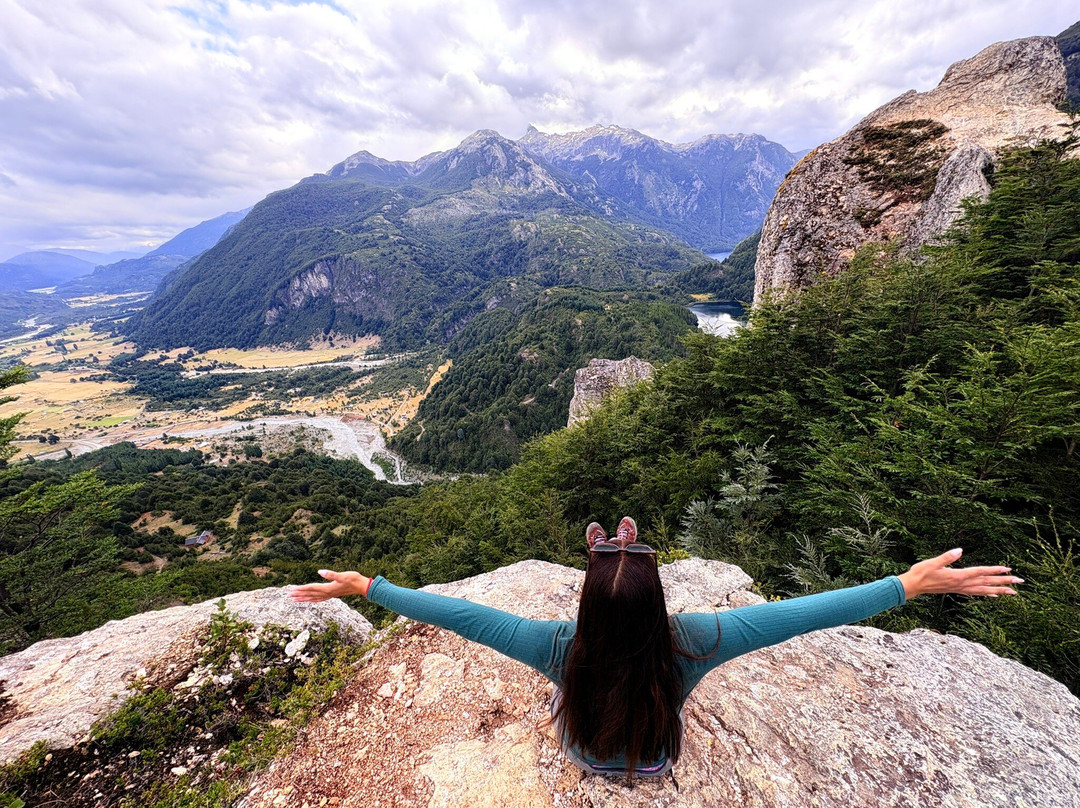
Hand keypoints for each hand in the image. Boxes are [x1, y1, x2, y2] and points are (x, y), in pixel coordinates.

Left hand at [289, 569, 369, 602]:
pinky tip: (309, 600)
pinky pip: (319, 599)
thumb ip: (331, 574)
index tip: (292, 590)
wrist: (362, 586)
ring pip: (313, 598)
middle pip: (310, 594)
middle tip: (288, 596)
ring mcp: (330, 595)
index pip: (311, 588)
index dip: (301, 589)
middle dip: (299, 595)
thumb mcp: (342, 575)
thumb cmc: (353, 579)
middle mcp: (327, 593)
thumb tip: (320, 571)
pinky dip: (312, 600)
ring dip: (303, 598)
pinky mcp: (332, 594)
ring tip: (294, 599)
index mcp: (328, 588)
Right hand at [897, 548, 1021, 598]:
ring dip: (999, 590)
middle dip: (1004, 582)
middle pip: (986, 582)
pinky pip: (976, 593)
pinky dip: (987, 594)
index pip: (980, 572)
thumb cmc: (921, 573)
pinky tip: (993, 595)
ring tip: (1013, 592)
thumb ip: (946, 557)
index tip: (1008, 569)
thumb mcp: (932, 562)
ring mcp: (960, 588)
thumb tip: (959, 550)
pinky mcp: (957, 590)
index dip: (994, 570)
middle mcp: (962, 584)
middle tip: (1020, 581)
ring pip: (984, 590)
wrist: (913, 586)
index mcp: (958, 576)